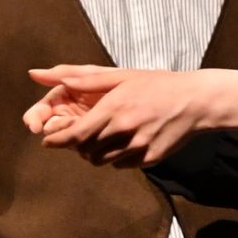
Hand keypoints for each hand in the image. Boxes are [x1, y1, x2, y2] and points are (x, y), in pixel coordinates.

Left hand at [24, 65, 237, 164]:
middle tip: (77, 137)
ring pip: (101, 161)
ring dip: (94, 152)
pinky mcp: (149, 160)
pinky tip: (123, 141)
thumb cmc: (155, 84)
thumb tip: (42, 73)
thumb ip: (82, 78)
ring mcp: (138, 148)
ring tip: (101, 138)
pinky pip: (121, 164)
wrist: (195, 101)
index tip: (48, 140)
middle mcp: (124, 131)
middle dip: (76, 146)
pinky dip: (115, 156)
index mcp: (114, 109)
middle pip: (85, 151)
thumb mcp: (120, 76)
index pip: (75, 135)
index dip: (58, 141)